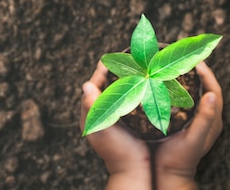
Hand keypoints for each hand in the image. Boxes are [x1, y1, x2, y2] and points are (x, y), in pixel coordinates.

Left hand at [80, 62, 151, 189]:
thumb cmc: (117, 151)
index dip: (101, 71)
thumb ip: (93, 107)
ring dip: (125, 81)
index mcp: (90, 115)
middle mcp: (100, 115)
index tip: (110, 57)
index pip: (93, 86)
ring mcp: (113, 119)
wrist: (134, 171)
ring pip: (117, 93)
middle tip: (125, 59)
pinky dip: (133, 92)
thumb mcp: (104, 128)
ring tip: (135, 68)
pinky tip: (144, 86)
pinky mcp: (126, 123)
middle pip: (105, 87)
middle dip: (114, 73)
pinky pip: (127, 101)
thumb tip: (85, 85)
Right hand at [153, 61, 222, 189]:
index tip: (194, 59)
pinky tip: (166, 84)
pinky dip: (179, 89)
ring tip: (175, 66)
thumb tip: (211, 95)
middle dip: (197, 72)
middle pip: (205, 88)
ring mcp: (197, 120)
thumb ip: (205, 119)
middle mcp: (208, 118)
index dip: (206, 73)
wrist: (169, 175)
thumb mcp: (194, 139)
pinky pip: (186, 100)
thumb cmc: (181, 159)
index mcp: (213, 119)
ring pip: (195, 93)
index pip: (213, 89)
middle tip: (184, 58)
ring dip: (188, 79)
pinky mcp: (186, 123)